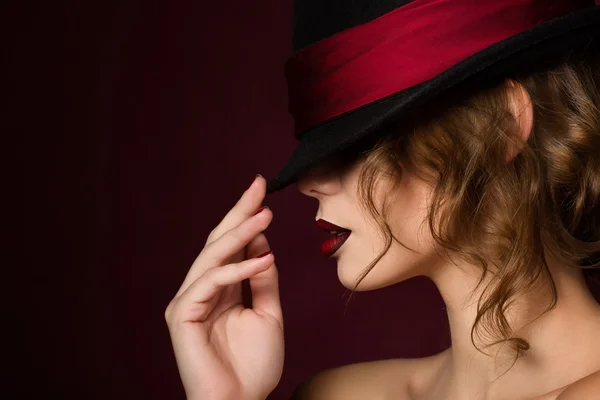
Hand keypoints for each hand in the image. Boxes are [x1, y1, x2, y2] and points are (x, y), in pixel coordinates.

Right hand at [165, 175, 283, 399]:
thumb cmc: (252, 366)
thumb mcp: (268, 314)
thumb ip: (263, 280)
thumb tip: (264, 245)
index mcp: (219, 289)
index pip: (230, 245)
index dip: (244, 217)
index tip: (261, 190)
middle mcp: (201, 290)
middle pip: (217, 242)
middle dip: (238, 213)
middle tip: (257, 186)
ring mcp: (190, 301)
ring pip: (212, 257)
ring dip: (240, 233)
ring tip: (264, 214)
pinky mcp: (184, 315)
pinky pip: (211, 282)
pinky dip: (238, 269)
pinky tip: (263, 259)